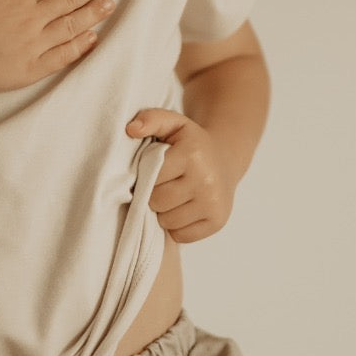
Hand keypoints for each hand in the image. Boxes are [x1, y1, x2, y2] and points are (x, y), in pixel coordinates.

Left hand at [125, 108, 234, 242]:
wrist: (224, 159)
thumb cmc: (190, 144)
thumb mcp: (173, 123)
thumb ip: (150, 119)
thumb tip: (131, 129)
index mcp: (192, 155)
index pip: (151, 178)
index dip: (147, 176)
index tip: (153, 170)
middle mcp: (207, 180)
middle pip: (157, 202)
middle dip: (154, 195)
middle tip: (162, 185)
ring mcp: (214, 204)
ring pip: (168, 222)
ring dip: (164, 213)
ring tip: (173, 197)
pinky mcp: (218, 222)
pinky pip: (181, 236)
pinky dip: (177, 227)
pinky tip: (183, 209)